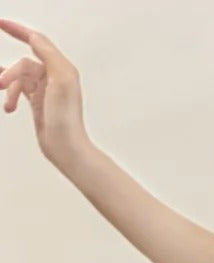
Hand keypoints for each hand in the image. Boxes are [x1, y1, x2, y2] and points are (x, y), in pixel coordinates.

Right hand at [0, 19, 89, 168]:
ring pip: (18, 78)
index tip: (0, 24)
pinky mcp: (38, 102)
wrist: (66, 148)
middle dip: (10, 73)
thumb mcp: (61, 79)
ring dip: (9, 88)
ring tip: (6, 102)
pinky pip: (17, 89)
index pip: (36, 41)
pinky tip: (8, 107)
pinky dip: (10, 96)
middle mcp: (54, 76)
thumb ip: (48, 54)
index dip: (17, 30)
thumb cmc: (67, 119)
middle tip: (0, 83)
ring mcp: (45, 89)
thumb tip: (34, 38)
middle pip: (23, 64)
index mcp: (62, 68)